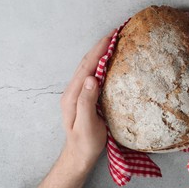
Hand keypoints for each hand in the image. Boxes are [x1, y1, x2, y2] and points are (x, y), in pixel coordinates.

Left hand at [27, 30, 114, 187]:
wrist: (78, 155)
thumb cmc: (85, 143)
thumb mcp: (87, 125)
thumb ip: (86, 102)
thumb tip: (91, 77)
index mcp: (72, 95)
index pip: (87, 67)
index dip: (99, 50)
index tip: (112, 36)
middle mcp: (73, 90)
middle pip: (86, 62)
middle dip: (100, 46)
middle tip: (116, 33)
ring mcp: (77, 92)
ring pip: (88, 67)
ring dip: (99, 52)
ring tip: (113, 41)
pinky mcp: (83, 96)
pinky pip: (91, 74)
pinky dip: (100, 63)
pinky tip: (109, 60)